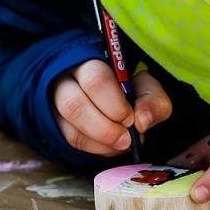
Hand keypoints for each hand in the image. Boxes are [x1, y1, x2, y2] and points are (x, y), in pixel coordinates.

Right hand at [50, 61, 171, 155]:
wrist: (107, 94)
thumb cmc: (127, 87)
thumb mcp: (146, 87)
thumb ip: (154, 100)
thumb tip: (143, 121)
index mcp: (90, 61)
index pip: (95, 79)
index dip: (114, 104)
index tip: (130, 118)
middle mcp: (66, 80)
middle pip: (73, 105)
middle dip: (104, 128)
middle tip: (125, 138)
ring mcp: (56, 104)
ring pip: (69, 128)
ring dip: (100, 142)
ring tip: (121, 144)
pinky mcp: (56, 124)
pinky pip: (70, 141)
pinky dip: (94, 148)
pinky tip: (110, 146)